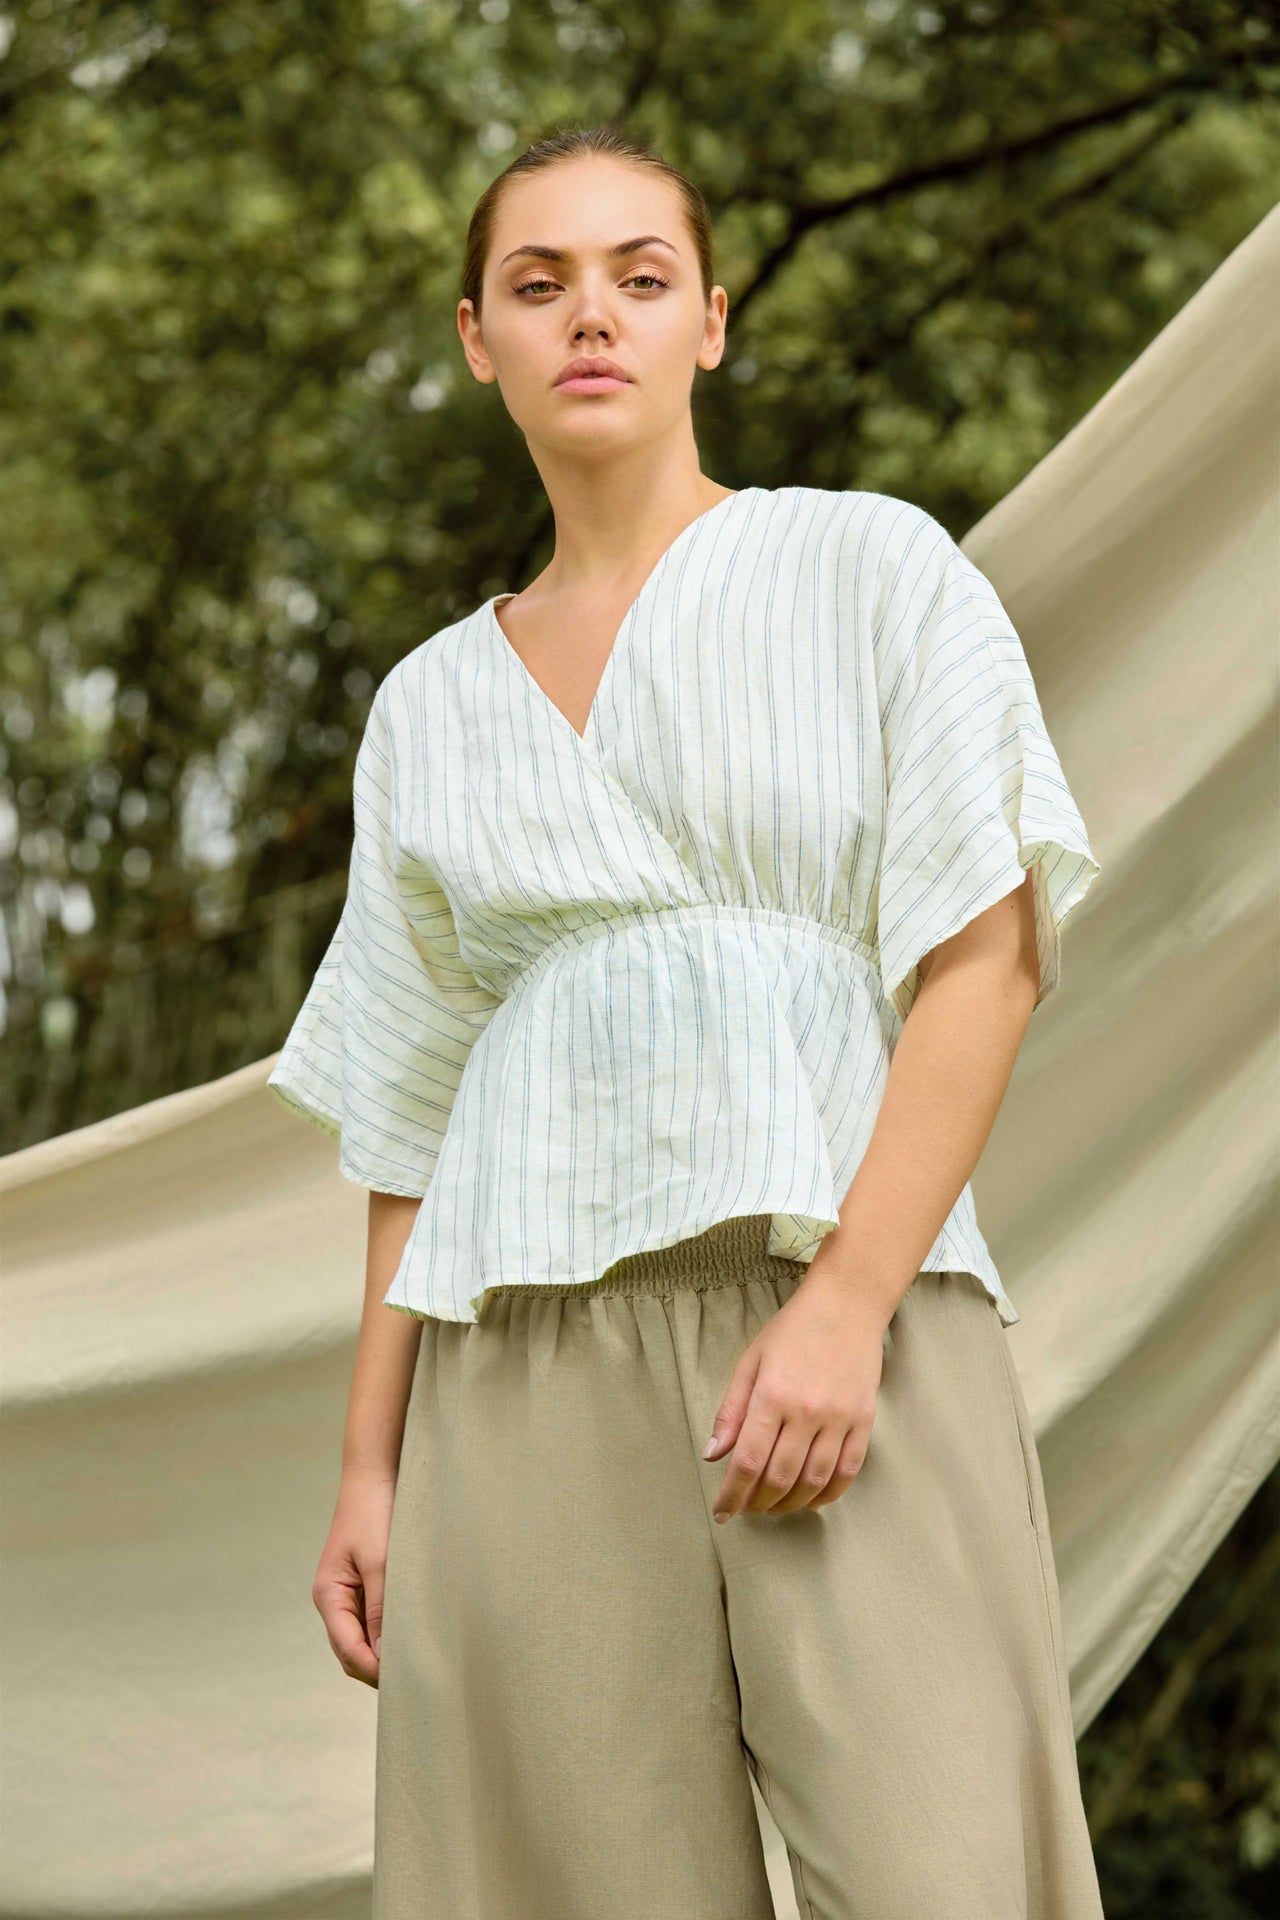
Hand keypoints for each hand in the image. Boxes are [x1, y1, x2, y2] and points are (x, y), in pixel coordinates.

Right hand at [312, 1470, 396, 1687]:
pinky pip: (372, 1622)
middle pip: (352, 1652)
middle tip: (417, 1678)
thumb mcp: (380, 1561)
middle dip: (378, 1669)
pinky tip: (414, 1635)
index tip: (406, 1680)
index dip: (374, 1670)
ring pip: (362, 1640)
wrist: (375, 1475)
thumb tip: (384, 1656)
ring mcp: (348, 1595)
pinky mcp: (364, 1586)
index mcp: (329, 1596)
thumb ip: (381, 1609)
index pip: (347, 1649)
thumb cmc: (375, 1513)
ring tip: (418, 1662)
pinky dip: (388, 1635)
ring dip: (384, 1653)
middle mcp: (334, 1601)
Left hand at [703, 1270, 889, 1520]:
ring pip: (813, 1481)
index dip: (732, 1495)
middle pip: (778, 1478)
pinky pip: (847, 1471)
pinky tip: (812, 1500)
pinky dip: (828, 1493)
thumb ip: (731, 1410)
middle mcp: (806, 1412)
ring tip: (774, 1506)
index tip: (721, 1512)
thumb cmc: (793, 1329)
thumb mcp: (750, 1361)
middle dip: (758, 1503)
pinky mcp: (864, 1420)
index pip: (747, 1462)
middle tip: (747, 1508)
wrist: (847, 1304)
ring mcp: (839, 1419)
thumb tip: (714, 1454)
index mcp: (772, 1396)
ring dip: (790, 1503)